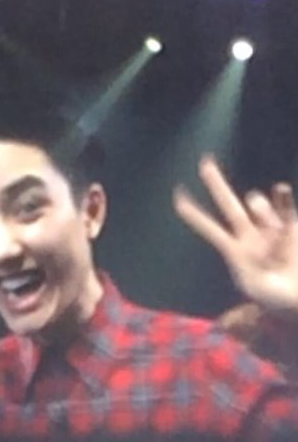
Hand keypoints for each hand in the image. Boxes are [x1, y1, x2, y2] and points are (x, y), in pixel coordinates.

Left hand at [173, 155, 297, 314]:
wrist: (296, 300)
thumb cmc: (273, 298)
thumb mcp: (255, 285)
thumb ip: (257, 255)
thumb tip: (268, 232)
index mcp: (234, 249)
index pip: (208, 227)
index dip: (193, 213)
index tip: (177, 194)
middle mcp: (249, 233)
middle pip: (228, 203)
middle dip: (216, 183)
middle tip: (204, 161)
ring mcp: (270, 227)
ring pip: (256, 203)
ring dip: (260, 209)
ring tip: (274, 234)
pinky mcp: (292, 226)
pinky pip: (284, 206)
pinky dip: (280, 198)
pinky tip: (279, 190)